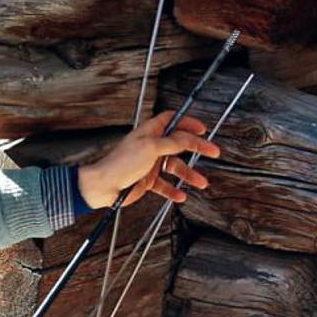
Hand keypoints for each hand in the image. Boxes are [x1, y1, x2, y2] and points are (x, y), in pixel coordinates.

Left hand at [78, 111, 219, 207]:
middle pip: (179, 144)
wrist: (104, 186)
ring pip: (175, 166)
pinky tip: (181, 196)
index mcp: (150, 132)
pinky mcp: (147, 180)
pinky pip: (165, 185)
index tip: (203, 129)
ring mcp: (149, 163)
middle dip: (197, 148)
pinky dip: (173, 190)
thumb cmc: (121, 163)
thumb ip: (173, 142)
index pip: (172, 121)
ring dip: (189, 174)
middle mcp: (151, 146)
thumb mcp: (151, 148)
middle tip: (212, 152)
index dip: (188, 123)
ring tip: (201, 182)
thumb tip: (189, 137)